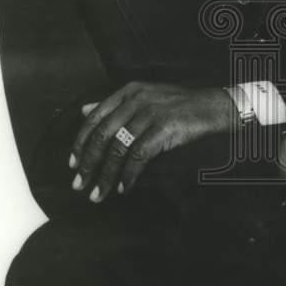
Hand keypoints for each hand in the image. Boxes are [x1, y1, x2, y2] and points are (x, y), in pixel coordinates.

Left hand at [69, 82, 234, 203]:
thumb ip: (113, 105)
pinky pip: (138, 156)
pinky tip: (124, 188)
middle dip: (88, 163)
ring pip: (118, 149)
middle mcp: (136, 100)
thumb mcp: (143, 97)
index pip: (94, 118)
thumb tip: (83, 111)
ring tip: (98, 194)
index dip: (80, 143)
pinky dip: (128, 175)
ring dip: (105, 176)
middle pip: (102, 135)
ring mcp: (150, 113)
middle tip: (79, 184)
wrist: (213, 106)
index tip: (73, 164)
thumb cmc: (178, 105)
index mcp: (127, 91)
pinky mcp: (164, 128)